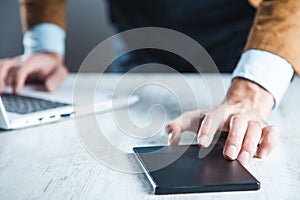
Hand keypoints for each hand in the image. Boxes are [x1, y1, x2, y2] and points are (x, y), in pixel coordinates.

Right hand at [0, 52, 67, 92]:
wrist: (49, 59)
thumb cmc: (53, 67)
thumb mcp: (60, 72)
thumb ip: (56, 80)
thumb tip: (47, 87)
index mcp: (33, 61)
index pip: (22, 69)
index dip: (18, 80)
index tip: (16, 92)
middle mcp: (21, 62)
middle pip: (7, 66)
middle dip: (1, 78)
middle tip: (1, 92)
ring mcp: (15, 65)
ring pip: (2, 68)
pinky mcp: (11, 70)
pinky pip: (1, 71)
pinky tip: (1, 89)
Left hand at [165, 78, 279, 164]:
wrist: (239, 106)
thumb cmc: (215, 117)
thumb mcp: (194, 119)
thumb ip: (178, 126)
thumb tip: (169, 138)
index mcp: (218, 112)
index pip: (213, 118)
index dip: (207, 130)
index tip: (202, 143)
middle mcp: (236, 115)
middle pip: (237, 123)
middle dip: (233, 138)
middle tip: (228, 154)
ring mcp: (252, 121)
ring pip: (255, 128)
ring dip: (250, 144)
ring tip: (243, 159)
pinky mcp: (266, 128)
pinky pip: (272, 132)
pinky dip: (269, 142)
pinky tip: (261, 153)